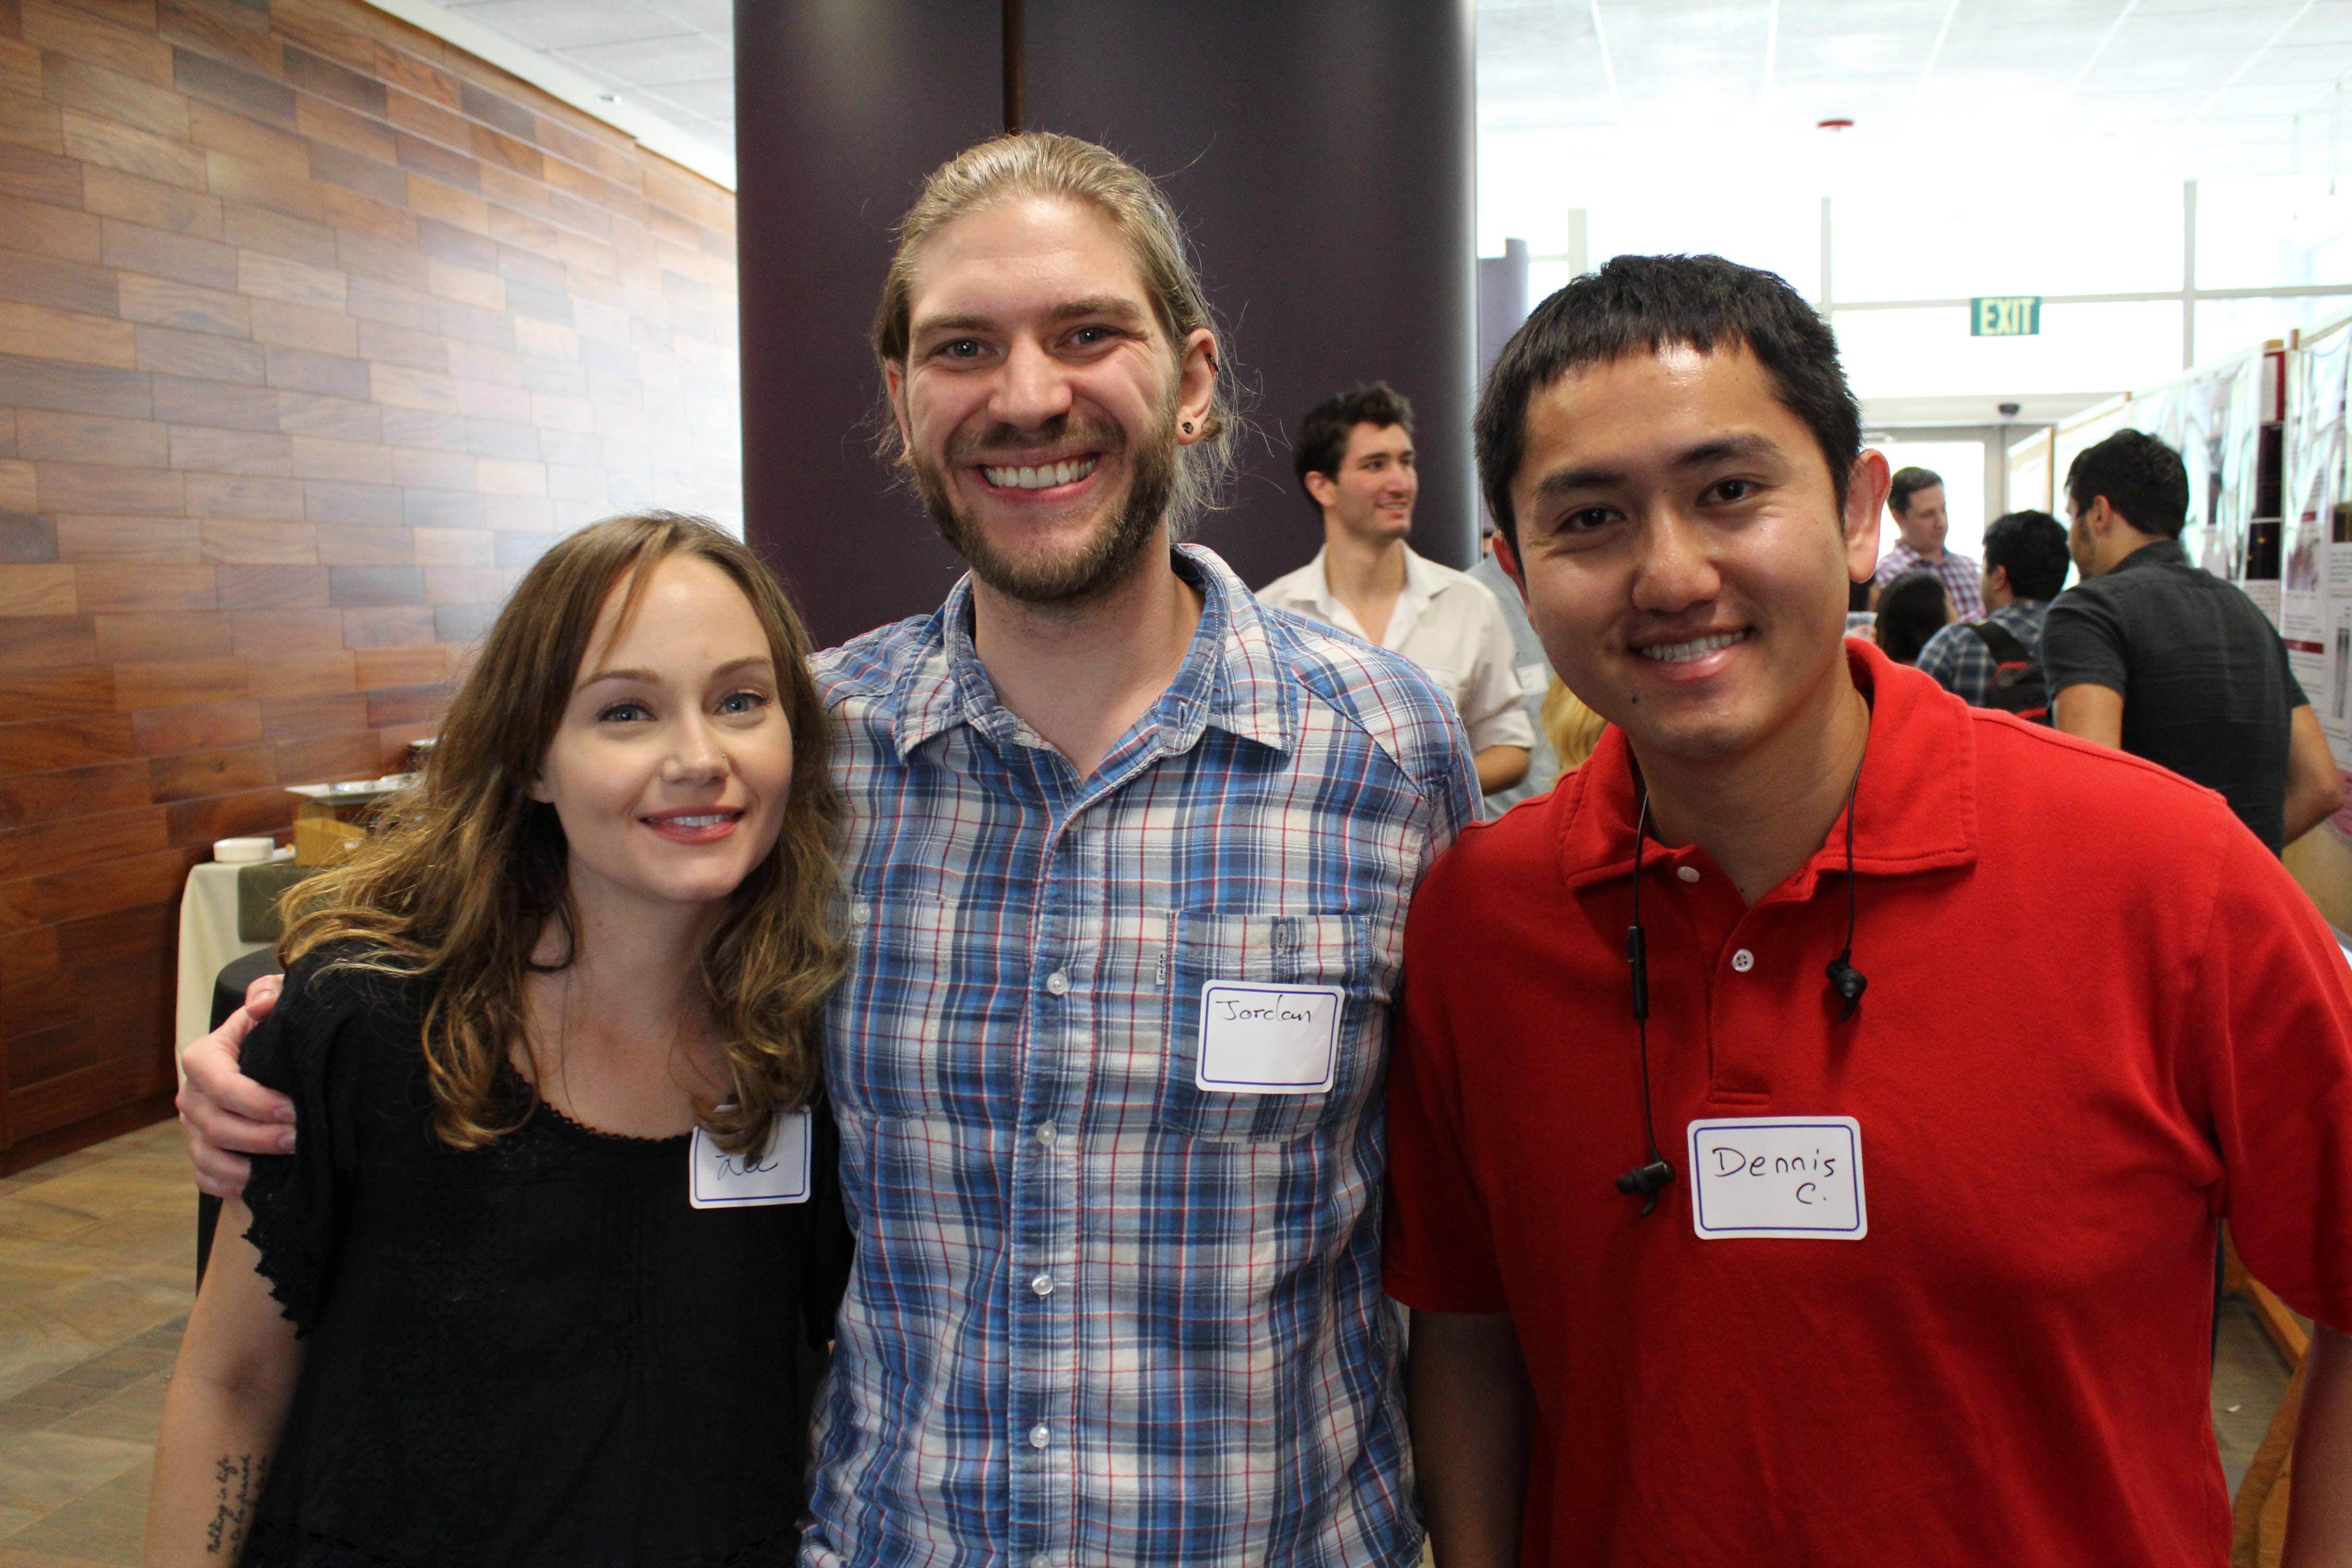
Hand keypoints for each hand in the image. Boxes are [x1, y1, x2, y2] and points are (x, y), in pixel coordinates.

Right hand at [176, 975, 295, 1197]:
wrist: (267, 1053)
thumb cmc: (272, 1028)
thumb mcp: (273, 1001)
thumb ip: (268, 993)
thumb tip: (262, 1005)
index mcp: (204, 1058)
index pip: (219, 1083)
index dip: (254, 1101)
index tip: (292, 1110)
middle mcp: (192, 1095)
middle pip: (216, 1125)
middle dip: (259, 1138)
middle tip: (300, 1141)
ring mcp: (192, 1127)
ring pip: (208, 1156)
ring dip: (245, 1168)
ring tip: (284, 1168)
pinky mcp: (201, 1151)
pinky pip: (204, 1176)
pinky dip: (229, 1185)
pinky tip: (260, 1185)